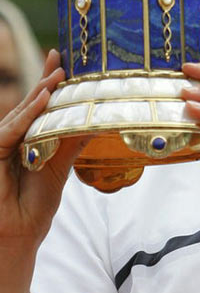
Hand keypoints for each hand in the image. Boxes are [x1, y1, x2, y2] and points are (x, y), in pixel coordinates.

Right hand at [0, 50, 87, 292]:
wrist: (20, 234)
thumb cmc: (36, 203)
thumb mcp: (61, 165)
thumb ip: (73, 141)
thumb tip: (97, 120)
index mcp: (28, 136)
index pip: (38, 104)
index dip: (48, 80)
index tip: (62, 58)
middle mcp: (13, 136)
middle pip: (30, 103)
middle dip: (46, 80)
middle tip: (62, 60)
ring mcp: (1, 144)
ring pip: (21, 114)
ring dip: (39, 93)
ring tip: (57, 76)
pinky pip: (10, 131)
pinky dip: (26, 115)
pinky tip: (41, 101)